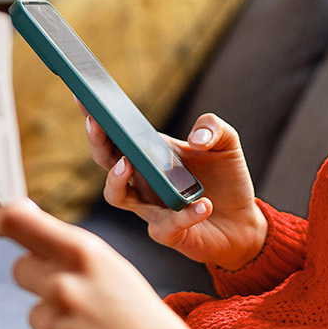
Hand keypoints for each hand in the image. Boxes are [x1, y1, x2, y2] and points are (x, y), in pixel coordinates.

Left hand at [0, 199, 243, 328]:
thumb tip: (33, 243)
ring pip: (37, 316)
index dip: (5, 219)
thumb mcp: (120, 276)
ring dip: (57, 325)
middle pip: (21, 269)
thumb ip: (79, 259)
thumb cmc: (152, 327)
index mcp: (86, 256)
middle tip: (76, 299)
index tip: (0, 222)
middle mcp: (63, 287)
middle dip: (40, 279)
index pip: (19, 223)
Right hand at [90, 112, 267, 271]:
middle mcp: (143, 181)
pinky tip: (203, 204)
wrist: (243, 221)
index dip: (99, 117)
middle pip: (106, 161)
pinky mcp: (169, 233)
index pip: (118, 134)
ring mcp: (151, 208)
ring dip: (117, 180)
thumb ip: (214, 127)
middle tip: (97, 123)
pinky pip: (166, 226)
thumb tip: (197, 138)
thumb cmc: (226, 178)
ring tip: (128, 164)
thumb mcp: (226, 143)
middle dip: (98, 142)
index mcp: (150, 154)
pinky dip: (184, 215)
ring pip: (118, 196)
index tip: (83, 95)